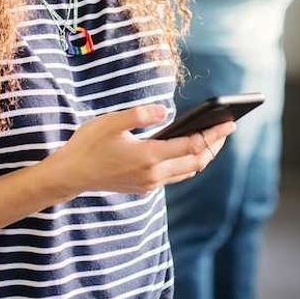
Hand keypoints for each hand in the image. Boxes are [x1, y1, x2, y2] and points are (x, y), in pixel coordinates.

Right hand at [41, 104, 235, 196]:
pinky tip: (186, 151)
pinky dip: (186, 164)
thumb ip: (140, 115)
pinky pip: (173, 177)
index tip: (229, 124)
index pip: (191, 146)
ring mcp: (149, 184)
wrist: (70, 175)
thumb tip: (164, 110)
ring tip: (212, 140)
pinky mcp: (143, 188)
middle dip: (213, 145)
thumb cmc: (88, 144)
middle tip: (226, 129)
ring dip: (202, 156)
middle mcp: (153, 174)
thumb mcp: (111, 122)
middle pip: (195, 162)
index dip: (213, 134)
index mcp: (148, 156)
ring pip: (186, 172)